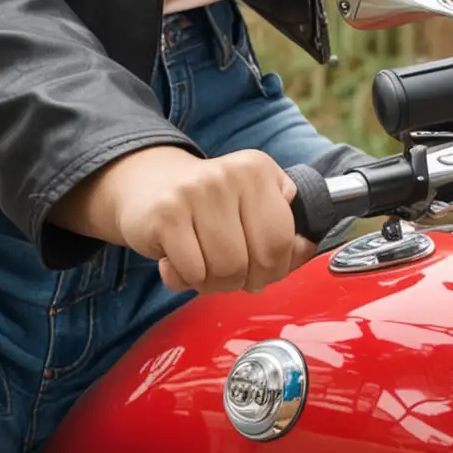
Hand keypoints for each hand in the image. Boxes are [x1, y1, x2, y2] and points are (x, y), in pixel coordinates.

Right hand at [53, 144, 317, 295]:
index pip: (283, 241)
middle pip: (256, 262)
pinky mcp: (165, 214)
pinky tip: (177, 259)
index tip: (258, 266)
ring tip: (201, 262)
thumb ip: (284, 228)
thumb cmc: (209, 206)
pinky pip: (192, 273)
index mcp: (256, 170)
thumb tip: (304, 248)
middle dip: (243, 279)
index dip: (275, 268)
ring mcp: (195, 191)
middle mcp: (228, 174)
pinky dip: (185, 279)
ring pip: (225, 272)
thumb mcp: (252, 202)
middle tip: (227, 269)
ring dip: (213, 282)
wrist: (147, 185)